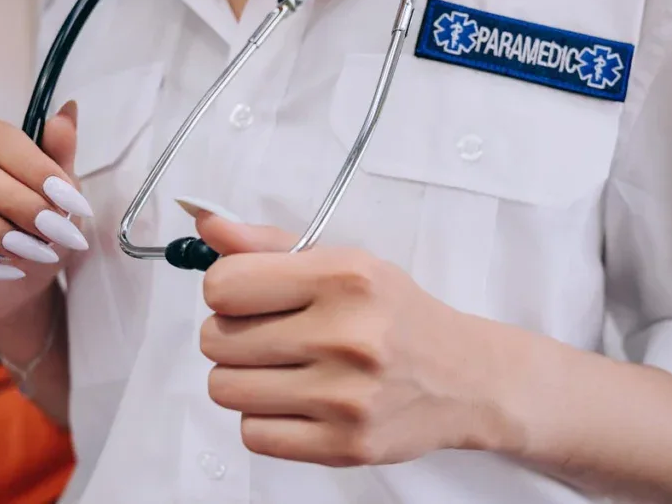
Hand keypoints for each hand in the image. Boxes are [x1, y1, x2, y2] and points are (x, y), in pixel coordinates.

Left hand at [196, 211, 520, 466]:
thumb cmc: (397, 315)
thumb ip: (270, 245)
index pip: (225, 285)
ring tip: (281, 368)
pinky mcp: (344, 446)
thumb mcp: (345, 263)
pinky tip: (297, 401)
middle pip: (216, 340)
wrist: (465, 378)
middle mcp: (347, 336)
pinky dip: (264, 418)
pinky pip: (252, 434)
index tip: (248, 296)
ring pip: (225, 389)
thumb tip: (207, 225)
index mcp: (345, 278)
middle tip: (271, 335)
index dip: (226, 291)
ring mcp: (346, 397)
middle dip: (231, 335)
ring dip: (242, 378)